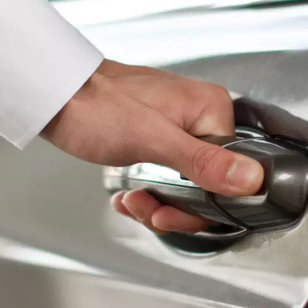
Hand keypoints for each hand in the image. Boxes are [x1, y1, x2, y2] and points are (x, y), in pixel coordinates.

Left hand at [42, 59, 263, 233]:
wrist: (56, 94)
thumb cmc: (95, 105)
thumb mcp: (152, 140)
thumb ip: (203, 162)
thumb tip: (251, 178)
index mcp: (211, 110)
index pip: (231, 175)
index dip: (201, 206)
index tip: (169, 213)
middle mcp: (200, 118)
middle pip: (209, 185)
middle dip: (174, 207)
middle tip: (146, 208)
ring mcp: (180, 129)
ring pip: (185, 187)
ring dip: (157, 204)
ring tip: (132, 201)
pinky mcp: (160, 140)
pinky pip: (167, 179)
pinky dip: (148, 193)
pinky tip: (128, 197)